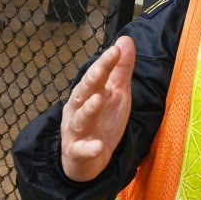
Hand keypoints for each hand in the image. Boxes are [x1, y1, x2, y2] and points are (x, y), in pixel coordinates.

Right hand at [60, 36, 135, 181]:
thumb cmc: (101, 121)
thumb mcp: (116, 93)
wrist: (86, 160)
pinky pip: (81, 151)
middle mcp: (77, 109)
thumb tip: (125, 39)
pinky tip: (98, 147)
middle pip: (83, 92)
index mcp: (87, 93)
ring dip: (87, 110)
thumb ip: (120, 69)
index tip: (116, 50)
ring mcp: (75, 131)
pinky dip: (88, 149)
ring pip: (79, 119)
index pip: (96, 76)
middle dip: (91, 80)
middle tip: (101, 69)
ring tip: (97, 100)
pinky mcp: (77, 153)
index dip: (105, 63)